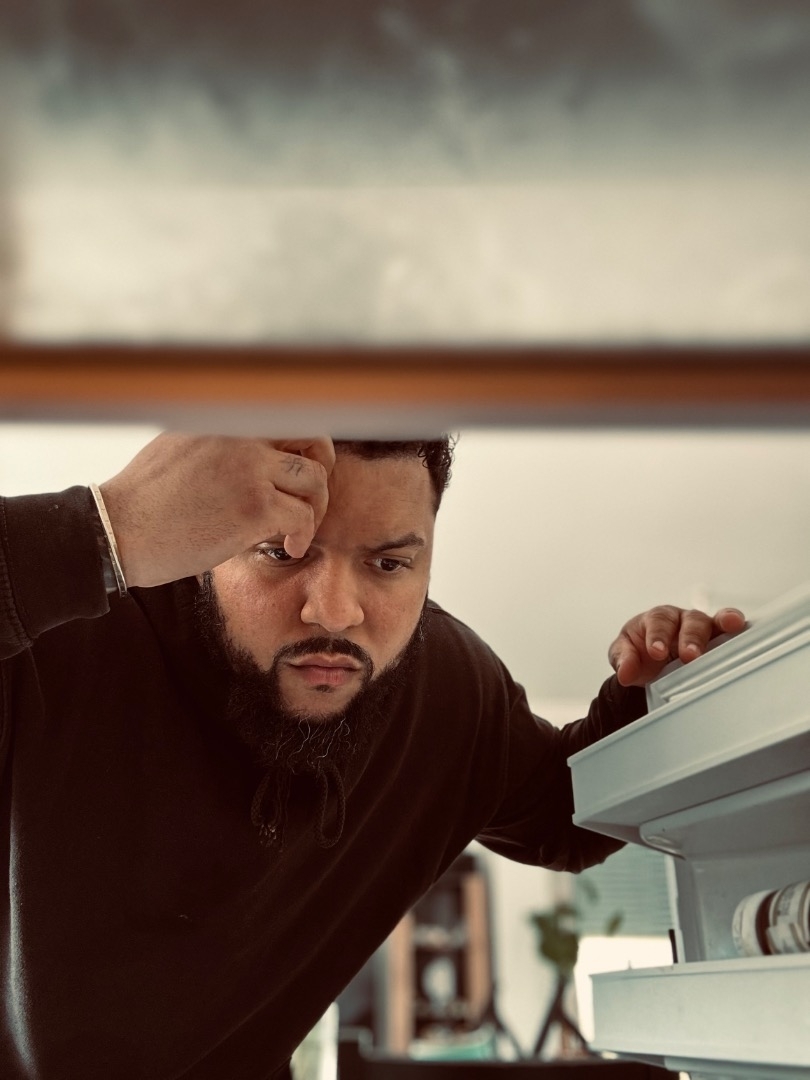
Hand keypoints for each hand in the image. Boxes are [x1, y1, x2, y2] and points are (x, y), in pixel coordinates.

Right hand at [99, 434, 334, 586]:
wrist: (119, 530)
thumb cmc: (143, 500)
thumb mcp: (178, 445)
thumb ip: (217, 441)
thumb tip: (249, 453)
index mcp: (224, 418)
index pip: (285, 417)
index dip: (300, 446)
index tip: (297, 471)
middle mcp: (242, 436)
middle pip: (312, 438)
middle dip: (322, 468)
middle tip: (310, 497)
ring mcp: (251, 469)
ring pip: (314, 480)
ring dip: (315, 507)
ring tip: (297, 528)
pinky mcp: (256, 507)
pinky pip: (303, 517)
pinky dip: (303, 536)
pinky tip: (289, 546)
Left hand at [609, 605, 746, 686]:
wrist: (651, 660)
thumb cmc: (640, 651)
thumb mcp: (624, 654)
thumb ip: (623, 660)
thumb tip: (625, 672)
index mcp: (656, 620)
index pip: (658, 622)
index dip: (658, 636)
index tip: (657, 652)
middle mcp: (681, 620)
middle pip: (689, 622)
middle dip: (690, 638)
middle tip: (689, 656)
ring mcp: (702, 628)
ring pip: (712, 622)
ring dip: (720, 627)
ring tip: (730, 628)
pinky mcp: (718, 638)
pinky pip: (729, 628)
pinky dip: (736, 624)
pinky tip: (744, 627)